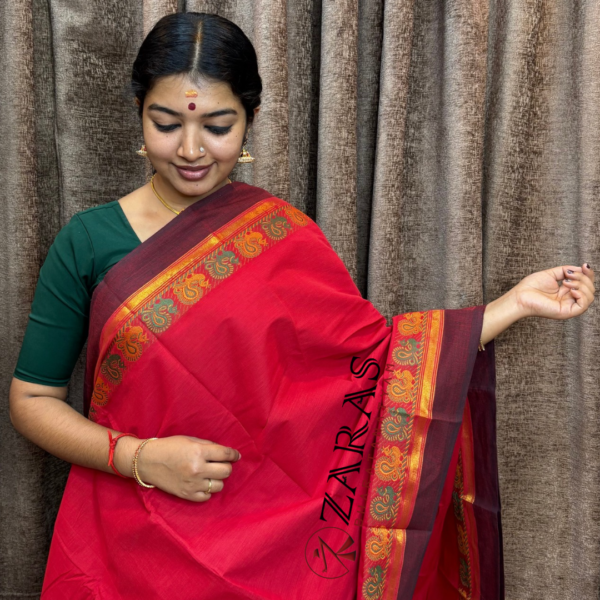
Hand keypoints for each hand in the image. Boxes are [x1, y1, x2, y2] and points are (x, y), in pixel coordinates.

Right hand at [117, 435, 241, 501]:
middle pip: (226, 471)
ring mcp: (192, 484)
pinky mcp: (186, 494)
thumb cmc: (169, 447)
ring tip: (210, 474)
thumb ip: (208, 446)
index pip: (226, 455)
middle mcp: (197, 469)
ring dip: (217, 479)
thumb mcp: (190, 440)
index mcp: (198, 452)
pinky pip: (207, 497)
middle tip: (220, 464)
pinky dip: (207, 490)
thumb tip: (226, 453)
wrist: (147, 461)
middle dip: (226, 466)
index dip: (234, 455)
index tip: (236, 456)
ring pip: (219, 486)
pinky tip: (203, 483)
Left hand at [514, 263, 594, 319]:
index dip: (588, 274)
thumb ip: (566, 270)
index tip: (585, 265)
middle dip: (583, 278)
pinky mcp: (566, 312)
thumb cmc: (531, 287)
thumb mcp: (551, 274)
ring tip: (566, 282)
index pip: (585, 283)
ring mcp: (568, 306)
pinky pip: (583, 306)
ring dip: (582, 285)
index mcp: (566, 292)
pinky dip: (582, 295)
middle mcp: (569, 299)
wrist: (520, 296)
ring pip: (589, 296)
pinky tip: (571, 290)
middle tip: (568, 275)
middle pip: (589, 289)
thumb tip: (581, 268)